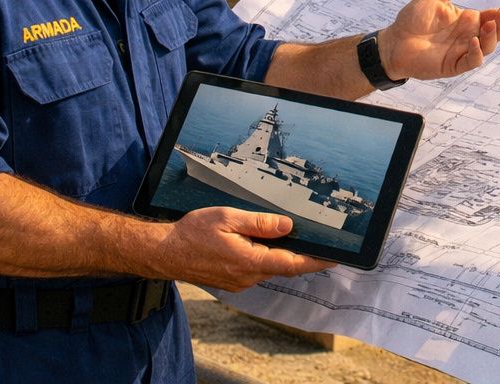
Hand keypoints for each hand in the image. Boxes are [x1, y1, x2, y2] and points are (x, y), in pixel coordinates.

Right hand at [157, 208, 332, 290]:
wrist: (165, 252)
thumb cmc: (193, 233)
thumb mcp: (228, 217)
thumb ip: (259, 223)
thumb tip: (287, 226)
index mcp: (249, 261)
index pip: (291, 264)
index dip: (315, 262)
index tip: (334, 260)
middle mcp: (247, 276)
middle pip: (282, 266)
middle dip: (300, 256)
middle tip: (317, 242)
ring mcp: (239, 282)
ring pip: (268, 268)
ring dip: (280, 256)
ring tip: (290, 238)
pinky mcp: (232, 282)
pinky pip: (255, 270)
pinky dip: (264, 258)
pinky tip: (262, 245)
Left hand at [379, 0, 499, 80]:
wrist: (393, 41)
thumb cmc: (412, 18)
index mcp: (468, 19)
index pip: (495, 16)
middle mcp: (470, 35)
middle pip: (496, 31)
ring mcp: (462, 51)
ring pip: (488, 47)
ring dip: (493, 36)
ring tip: (491, 23)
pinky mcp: (453, 65)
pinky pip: (471, 61)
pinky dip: (476, 52)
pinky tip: (474, 41)